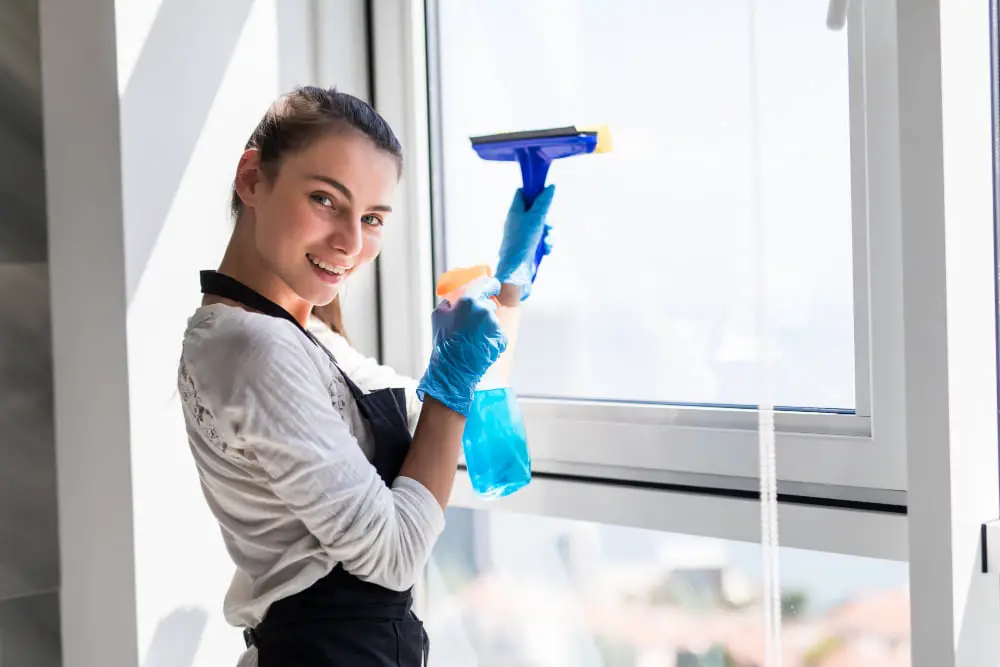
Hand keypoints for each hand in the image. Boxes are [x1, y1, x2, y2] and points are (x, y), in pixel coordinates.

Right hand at [416, 277, 507, 415]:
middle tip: (472, 323)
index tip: (491, 287)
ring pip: (494, 320)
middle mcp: (485, 310)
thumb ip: (449, 302)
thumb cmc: (444, 342)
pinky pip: (498, 334)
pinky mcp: (501, 339)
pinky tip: (480, 345)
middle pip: (490, 304)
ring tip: (473, 338)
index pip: (488, 284)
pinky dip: (491, 338)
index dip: (490, 285)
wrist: (453, 368)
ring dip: (486, 326)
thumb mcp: (439, 316)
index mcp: (470, 300)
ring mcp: (495, 325)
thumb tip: (455, 299)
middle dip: (483, 310)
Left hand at [495, 185, 555, 300]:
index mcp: (515, 211)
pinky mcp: (527, 247)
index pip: (522, 193)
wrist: (516, 269)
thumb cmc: (523, 240)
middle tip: (549, 224)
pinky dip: (545, 245)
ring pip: (541, 227)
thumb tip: (550, 186)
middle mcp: (517, 221)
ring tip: (547, 241)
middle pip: (536, 211)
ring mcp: (522, 235)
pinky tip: (546, 250)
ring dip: (548, 234)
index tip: (545, 194)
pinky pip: (540, 241)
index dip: (533, 191)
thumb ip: (544, 202)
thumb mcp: (536, 217)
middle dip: (546, 218)